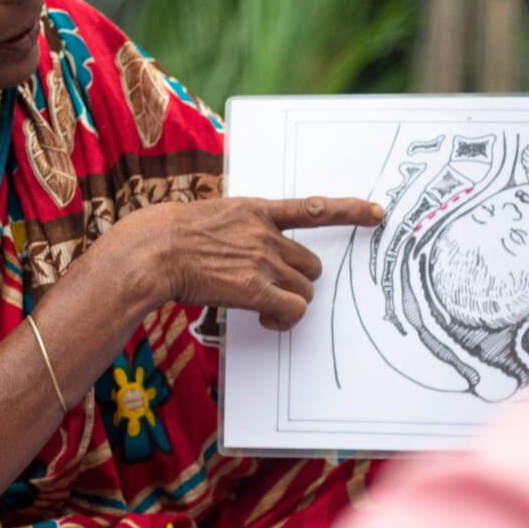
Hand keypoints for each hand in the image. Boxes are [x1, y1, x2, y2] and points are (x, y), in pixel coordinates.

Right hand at [104, 196, 384, 329]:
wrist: (151, 251)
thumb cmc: (167, 237)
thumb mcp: (209, 217)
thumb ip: (237, 229)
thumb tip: (242, 251)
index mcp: (255, 209)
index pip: (313, 208)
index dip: (350, 210)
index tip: (376, 212)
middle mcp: (266, 234)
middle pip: (312, 264)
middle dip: (300, 281)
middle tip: (276, 292)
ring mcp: (263, 260)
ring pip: (305, 290)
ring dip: (291, 302)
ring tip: (266, 309)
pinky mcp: (256, 288)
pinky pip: (293, 309)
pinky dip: (284, 319)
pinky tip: (267, 320)